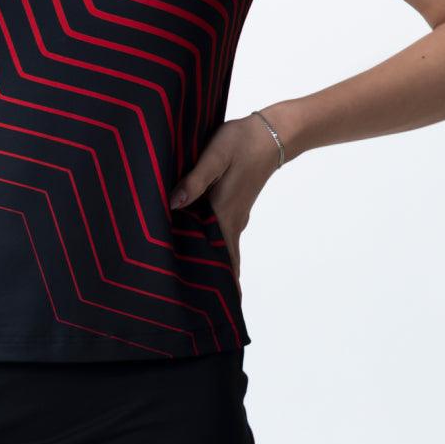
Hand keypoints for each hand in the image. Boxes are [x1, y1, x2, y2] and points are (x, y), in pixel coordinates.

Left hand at [168, 110, 286, 295]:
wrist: (272, 133)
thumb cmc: (241, 141)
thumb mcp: (215, 155)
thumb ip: (195, 179)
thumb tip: (172, 203)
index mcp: (225, 213)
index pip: (223, 260)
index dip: (219, 286)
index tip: (211, 310)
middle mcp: (232, 220)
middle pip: (222, 261)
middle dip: (210, 282)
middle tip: (188, 303)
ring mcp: (235, 215)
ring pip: (221, 248)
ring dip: (208, 264)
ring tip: (186, 281)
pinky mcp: (233, 206)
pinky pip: (220, 234)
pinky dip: (209, 246)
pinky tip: (192, 244)